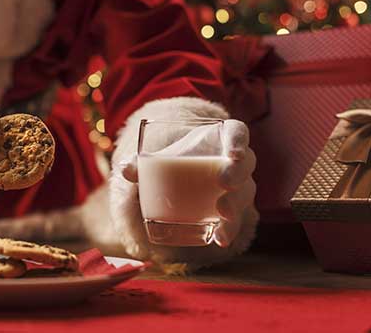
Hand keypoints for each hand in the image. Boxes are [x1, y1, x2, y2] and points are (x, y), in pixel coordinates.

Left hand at [121, 119, 255, 247]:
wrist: (180, 180)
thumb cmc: (175, 162)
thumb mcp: (160, 160)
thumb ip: (143, 164)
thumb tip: (125, 169)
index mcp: (220, 140)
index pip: (237, 132)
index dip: (238, 140)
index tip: (232, 151)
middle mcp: (235, 163)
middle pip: (245, 164)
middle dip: (237, 173)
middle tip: (223, 182)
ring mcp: (238, 187)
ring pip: (245, 193)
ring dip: (236, 204)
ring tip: (222, 213)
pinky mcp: (233, 210)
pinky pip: (237, 220)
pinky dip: (229, 230)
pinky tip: (220, 239)